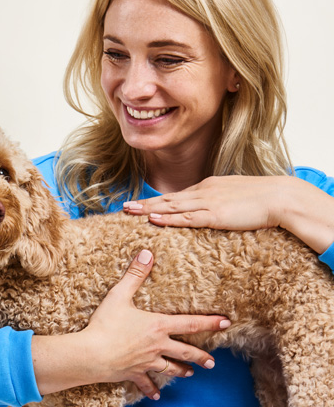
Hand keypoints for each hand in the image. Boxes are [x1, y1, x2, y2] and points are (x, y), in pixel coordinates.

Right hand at [79, 250, 230, 399]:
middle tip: (212, 362)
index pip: (190, 323)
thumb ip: (135, 274)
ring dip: (181, 371)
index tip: (226, 323)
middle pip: (185, 351)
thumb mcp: (119, 295)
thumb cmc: (105, 324)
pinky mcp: (133, 373)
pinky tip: (156, 396)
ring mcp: (146, 362)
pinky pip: (145, 383)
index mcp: (158, 326)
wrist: (91, 355)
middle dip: (200, 356)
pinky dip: (151, 390)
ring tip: (191, 374)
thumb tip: (147, 252)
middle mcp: (157, 346)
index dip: (210, 322)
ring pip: (170, 369)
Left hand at [123, 175, 283, 230]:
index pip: (177, 195)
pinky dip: (168, 218)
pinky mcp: (215, 215)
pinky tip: (153, 219)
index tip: (141, 204)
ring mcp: (208, 202)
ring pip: (172, 206)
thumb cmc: (263, 198)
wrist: (280, 196)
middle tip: (125, 206)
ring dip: (149, 209)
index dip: (157, 200)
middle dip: (145, 203)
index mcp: (208, 187)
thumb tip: (213, 211)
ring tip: (131, 211)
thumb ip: (220, 203)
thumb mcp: (236, 197)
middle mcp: (203, 192)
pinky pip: (186, 218)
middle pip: (168, 198)